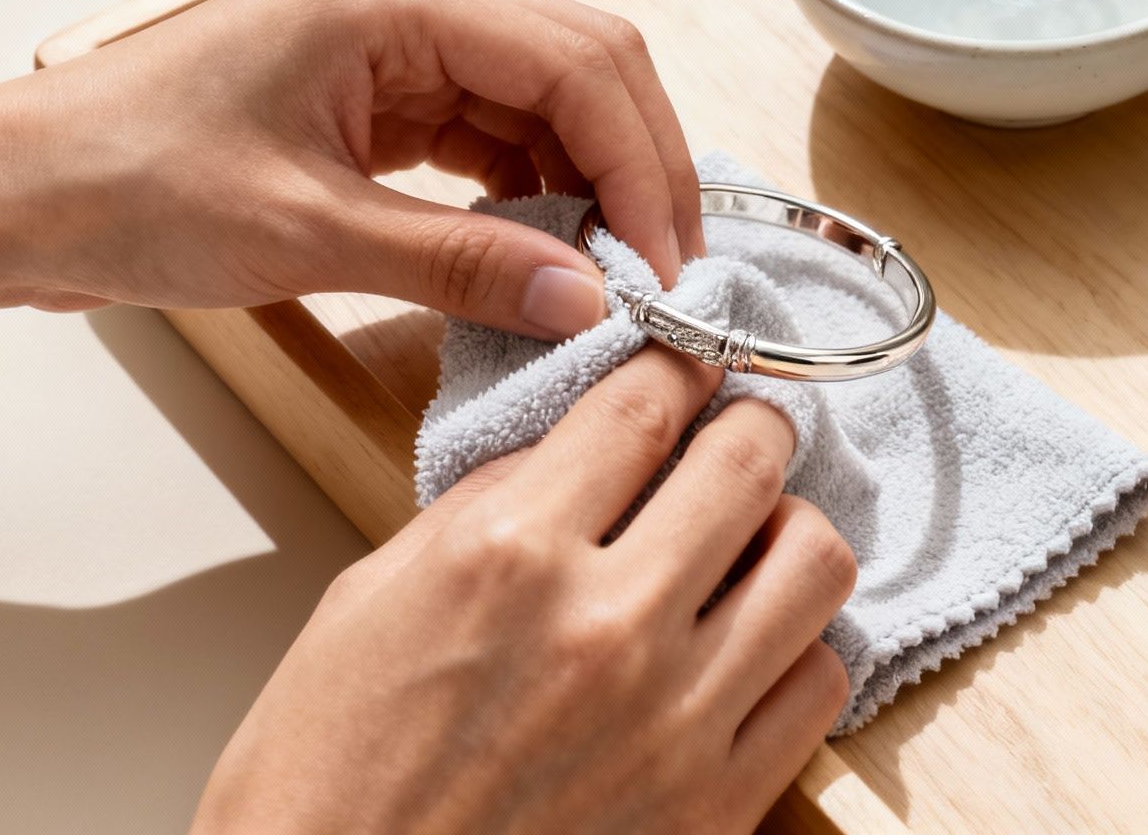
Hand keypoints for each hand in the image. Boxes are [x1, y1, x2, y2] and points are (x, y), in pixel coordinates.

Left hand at [12, 0, 704, 329]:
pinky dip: (536, 195)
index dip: (642, 164)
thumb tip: (586, 303)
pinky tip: (550, 256)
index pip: (574, 61)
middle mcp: (406, 1)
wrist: (19, 197)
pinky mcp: (381, 96)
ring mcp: (395, 45)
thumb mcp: (308, 235)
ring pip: (547, 103)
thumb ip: (462, 264)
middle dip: (637, 169)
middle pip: (581, 67)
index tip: (666, 262)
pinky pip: (495, 135)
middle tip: (665, 274)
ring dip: (592, 185)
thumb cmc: (127, 185)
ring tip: (615, 278)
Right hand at [191, 348, 857, 833]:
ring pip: (814, 563)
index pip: (643, 402)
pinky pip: (820, 683)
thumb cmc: (326, 779)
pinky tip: (750, 645)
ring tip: (750, 542)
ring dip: (788, 530)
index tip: (692, 357)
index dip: (679, 360)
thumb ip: (486, 508)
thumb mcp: (371, 601)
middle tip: (733, 435)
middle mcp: (607, 624)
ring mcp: (675, 720)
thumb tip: (570, 450)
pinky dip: (798, 645)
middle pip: (750, 459)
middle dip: (748, 426)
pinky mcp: (716, 807)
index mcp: (509, 556)